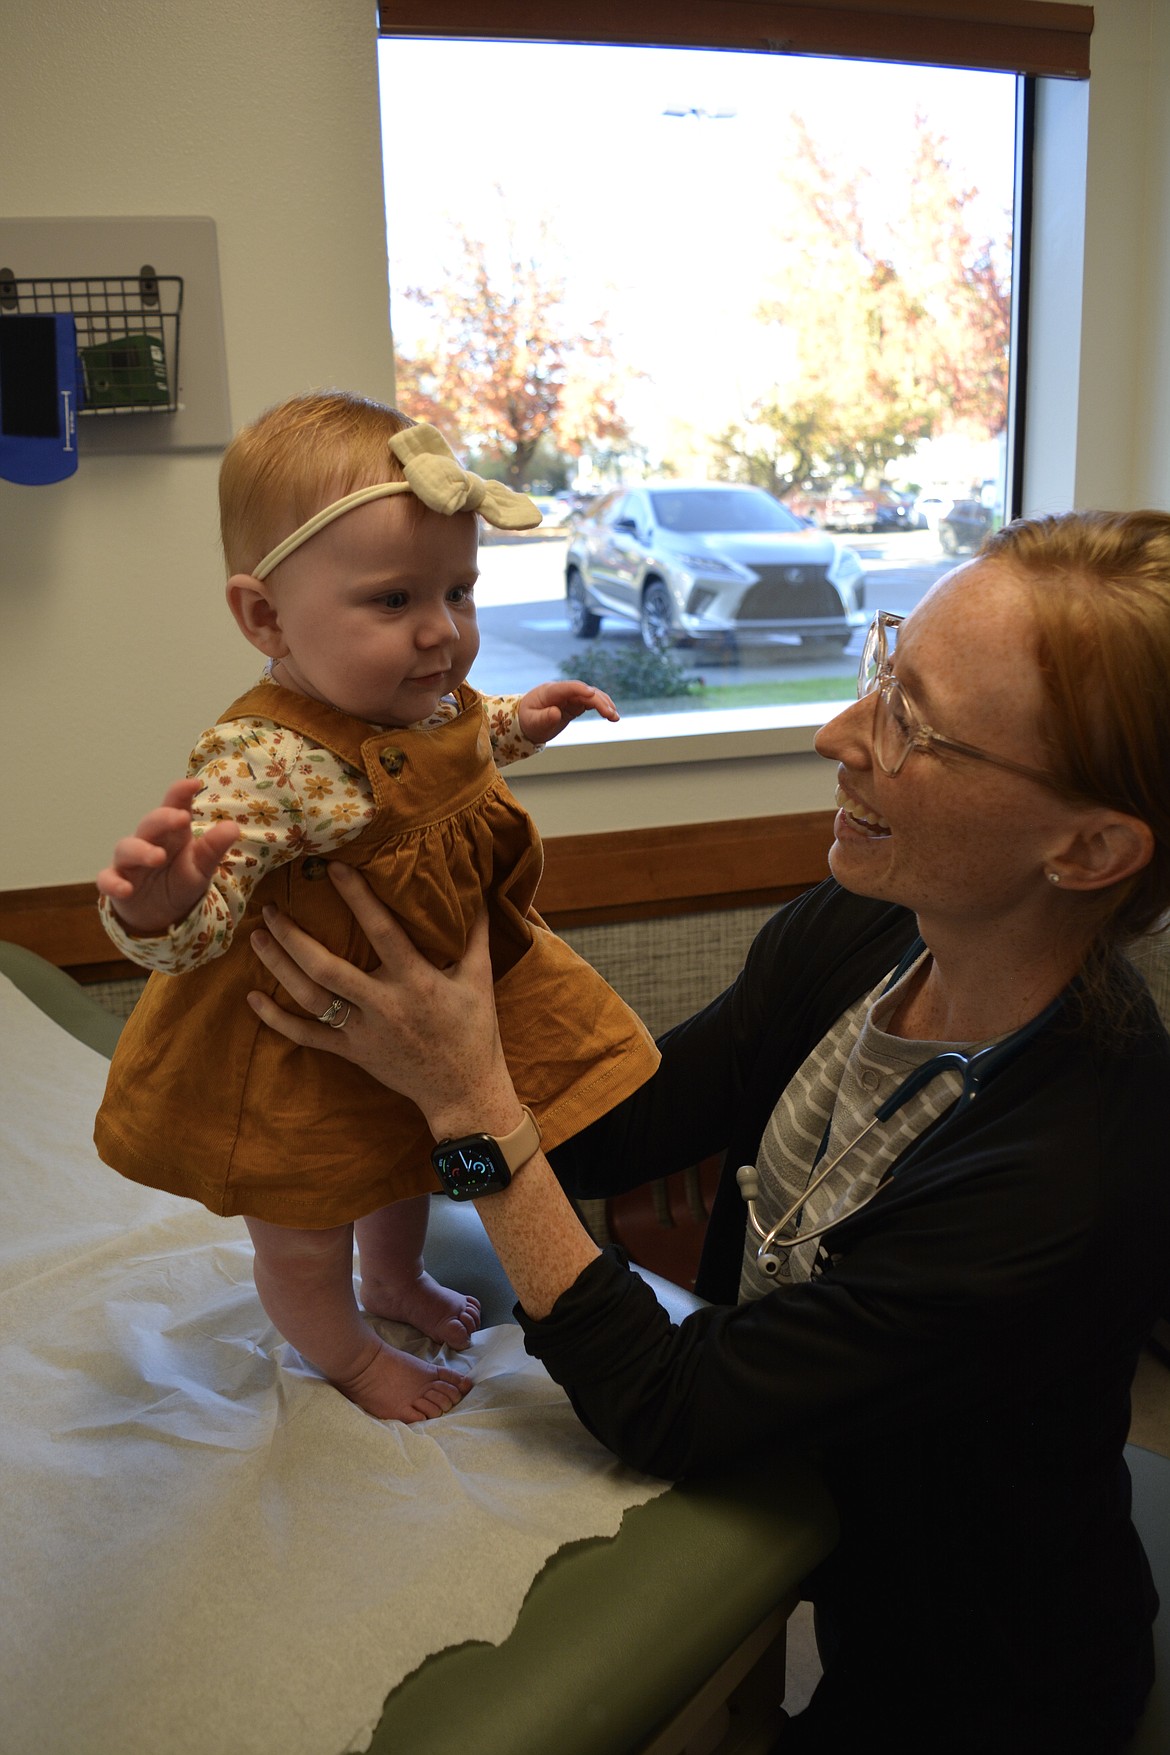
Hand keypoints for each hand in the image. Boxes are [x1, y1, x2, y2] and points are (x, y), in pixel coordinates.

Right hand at [95, 778, 240, 936]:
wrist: (161, 914)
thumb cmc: (180, 881)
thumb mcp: (201, 867)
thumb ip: (213, 848)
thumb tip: (233, 827)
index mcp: (173, 833)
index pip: (175, 807)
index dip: (181, 794)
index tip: (194, 783)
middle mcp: (148, 841)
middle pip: (150, 823)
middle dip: (163, 818)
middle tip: (181, 818)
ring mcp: (129, 862)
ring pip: (127, 848)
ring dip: (141, 850)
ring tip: (157, 857)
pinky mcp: (116, 881)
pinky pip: (107, 879)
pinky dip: (113, 883)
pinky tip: (125, 889)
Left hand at [247, 865, 523, 1140]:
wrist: (462, 1091)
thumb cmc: (474, 1030)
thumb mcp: (480, 978)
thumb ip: (475, 933)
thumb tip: (477, 890)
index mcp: (416, 981)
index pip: (382, 931)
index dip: (357, 898)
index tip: (333, 868)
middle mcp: (384, 1005)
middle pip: (327, 968)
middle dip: (294, 937)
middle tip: (271, 908)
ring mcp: (362, 1032)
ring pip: (310, 998)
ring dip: (279, 968)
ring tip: (257, 937)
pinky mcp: (350, 1052)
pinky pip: (307, 1036)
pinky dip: (276, 1020)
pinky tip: (252, 999)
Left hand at [516, 680, 617, 743]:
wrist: (527, 721)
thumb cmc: (528, 721)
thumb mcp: (533, 722)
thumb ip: (544, 718)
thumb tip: (556, 713)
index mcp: (549, 691)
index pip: (567, 687)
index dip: (580, 689)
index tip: (592, 694)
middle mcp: (562, 691)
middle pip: (583, 692)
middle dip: (598, 701)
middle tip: (610, 714)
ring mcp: (570, 696)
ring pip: (591, 696)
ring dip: (604, 704)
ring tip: (615, 717)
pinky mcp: (576, 703)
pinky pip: (592, 702)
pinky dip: (602, 707)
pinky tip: (612, 715)